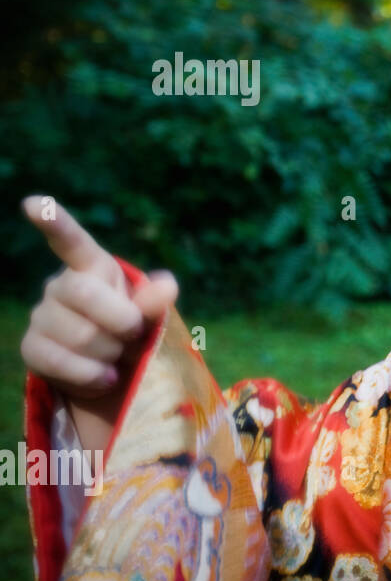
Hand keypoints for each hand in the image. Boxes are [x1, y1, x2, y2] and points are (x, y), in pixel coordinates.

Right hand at [19, 195, 178, 405]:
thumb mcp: (149, 316)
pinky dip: (92, 375)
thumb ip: (155, 301)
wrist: (112, 370)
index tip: (33, 204)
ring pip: (79, 334)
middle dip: (121, 321)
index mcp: (92, 268)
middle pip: (85, 294)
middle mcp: (60, 286)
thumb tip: (169, 284)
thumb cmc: (132, 332)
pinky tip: (103, 376)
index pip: (72, 241)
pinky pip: (61, 362)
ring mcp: (42, 316)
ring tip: (115, 356)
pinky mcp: (32, 348)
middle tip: (133, 335)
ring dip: (110, 353)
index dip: (54, 222)